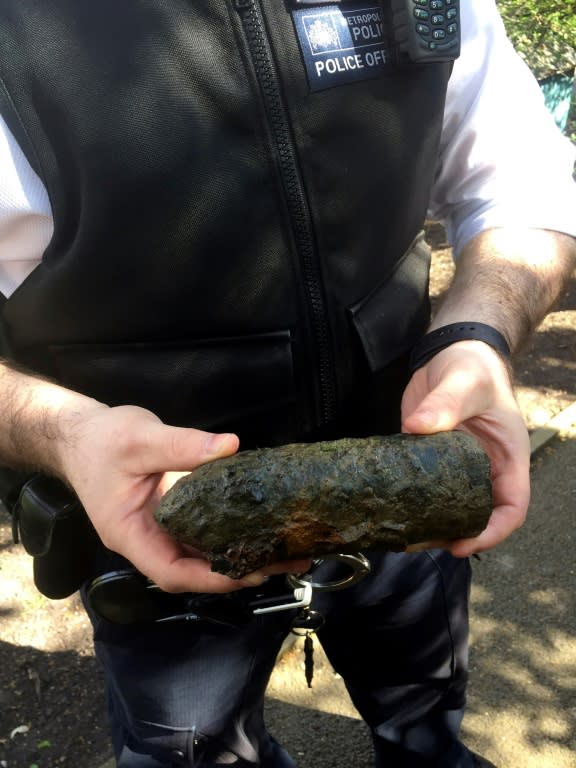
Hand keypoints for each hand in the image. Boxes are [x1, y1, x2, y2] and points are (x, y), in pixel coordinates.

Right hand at [57, 404, 309, 591]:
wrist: (83, 434)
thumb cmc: (102, 440)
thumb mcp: (140, 439)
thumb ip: (183, 444)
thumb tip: (231, 446)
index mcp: (131, 535)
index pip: (172, 572)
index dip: (211, 578)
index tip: (251, 571)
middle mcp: (147, 540)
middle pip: (193, 570)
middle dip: (238, 571)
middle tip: (284, 560)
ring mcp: (159, 530)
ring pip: (201, 554)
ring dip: (240, 554)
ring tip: (284, 549)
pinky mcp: (172, 515)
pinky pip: (202, 532)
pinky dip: (231, 533)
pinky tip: (260, 526)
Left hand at [401, 340, 529, 555]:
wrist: (449, 353)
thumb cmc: (472, 367)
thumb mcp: (465, 382)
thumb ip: (446, 403)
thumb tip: (417, 426)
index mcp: (507, 459)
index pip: (511, 508)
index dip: (491, 532)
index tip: (462, 543)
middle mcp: (485, 469)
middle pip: (476, 516)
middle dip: (451, 534)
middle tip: (418, 540)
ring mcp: (456, 467)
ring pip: (447, 507)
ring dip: (427, 524)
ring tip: (399, 534)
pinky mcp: (429, 460)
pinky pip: (422, 489)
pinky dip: (409, 503)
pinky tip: (388, 511)